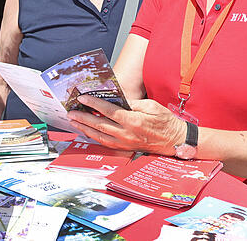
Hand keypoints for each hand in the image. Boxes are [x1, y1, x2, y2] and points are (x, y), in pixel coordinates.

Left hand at [67, 95, 185, 153]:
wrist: (175, 140)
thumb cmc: (165, 122)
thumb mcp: (152, 106)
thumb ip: (133, 103)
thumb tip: (117, 100)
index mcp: (133, 121)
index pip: (108, 111)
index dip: (93, 104)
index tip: (82, 98)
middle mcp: (126, 134)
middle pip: (99, 125)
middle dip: (83, 117)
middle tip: (71, 112)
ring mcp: (125, 143)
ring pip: (100, 136)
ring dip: (85, 128)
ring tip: (74, 121)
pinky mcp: (125, 148)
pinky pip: (105, 143)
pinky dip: (94, 137)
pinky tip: (87, 131)